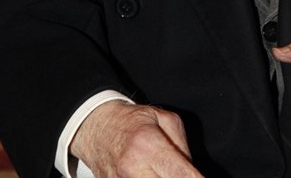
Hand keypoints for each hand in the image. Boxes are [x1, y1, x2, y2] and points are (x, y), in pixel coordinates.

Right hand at [70, 100, 204, 177]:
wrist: (97, 128)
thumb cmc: (131, 122)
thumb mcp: (164, 119)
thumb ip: (183, 146)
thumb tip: (193, 172)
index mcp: (148, 145)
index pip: (180, 175)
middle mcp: (133, 169)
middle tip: (183, 174)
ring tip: (164, 171)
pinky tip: (154, 173)